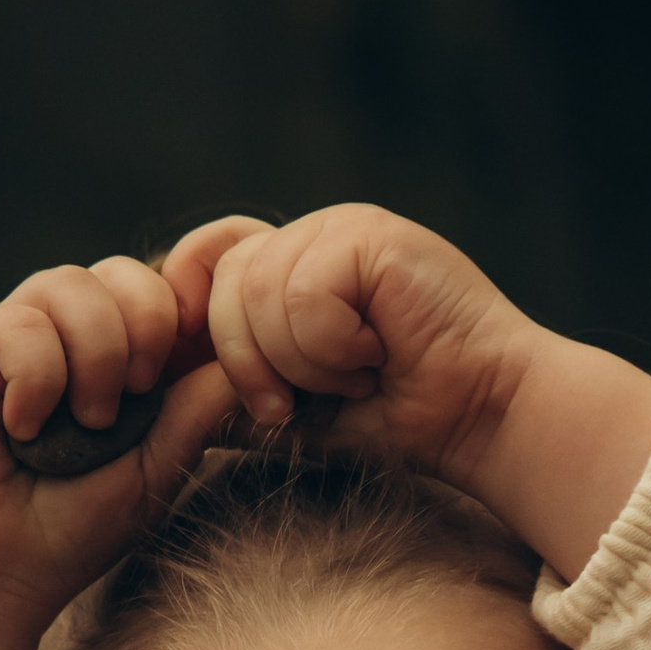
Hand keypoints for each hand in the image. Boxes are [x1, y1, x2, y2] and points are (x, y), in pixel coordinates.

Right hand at [0, 236, 249, 649]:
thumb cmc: (71, 531)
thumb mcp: (156, 471)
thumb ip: (197, 412)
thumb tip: (243, 359)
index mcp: (119, 359)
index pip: (166, 294)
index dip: (187, 320)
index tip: (184, 381)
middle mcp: (67, 337)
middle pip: (126, 272)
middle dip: (149, 327)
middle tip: (140, 394)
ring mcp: (17, 336)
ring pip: (74, 284)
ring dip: (97, 356)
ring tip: (87, 422)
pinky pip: (21, 324)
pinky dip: (37, 380)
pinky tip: (22, 430)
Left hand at [177, 203, 650, 578]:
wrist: (486, 421)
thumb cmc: (403, 421)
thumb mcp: (298, 410)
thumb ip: (235, 393)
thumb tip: (164, 399)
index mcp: (295, 262)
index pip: (204, 261)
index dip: (199, 320)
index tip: (239, 387)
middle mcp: (316, 234)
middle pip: (223, 282)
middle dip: (252, 363)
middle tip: (307, 400)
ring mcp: (344, 228)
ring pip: (258, 293)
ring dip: (304, 362)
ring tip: (360, 373)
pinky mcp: (372, 237)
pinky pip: (303, 296)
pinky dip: (332, 348)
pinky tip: (380, 354)